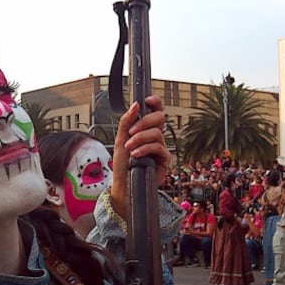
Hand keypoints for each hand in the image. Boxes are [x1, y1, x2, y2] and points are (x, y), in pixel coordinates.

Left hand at [110, 96, 170, 214]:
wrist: (123, 184)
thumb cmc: (122, 164)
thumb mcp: (119, 140)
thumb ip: (126, 122)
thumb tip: (135, 105)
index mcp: (145, 128)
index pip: (155, 110)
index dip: (154, 102)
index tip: (146, 101)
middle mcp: (154, 136)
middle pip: (159, 118)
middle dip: (143, 122)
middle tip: (131, 133)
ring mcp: (160, 146)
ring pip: (157, 133)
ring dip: (140, 139)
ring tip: (130, 148)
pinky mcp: (164, 159)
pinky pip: (158, 147)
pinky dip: (145, 149)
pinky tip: (136, 155)